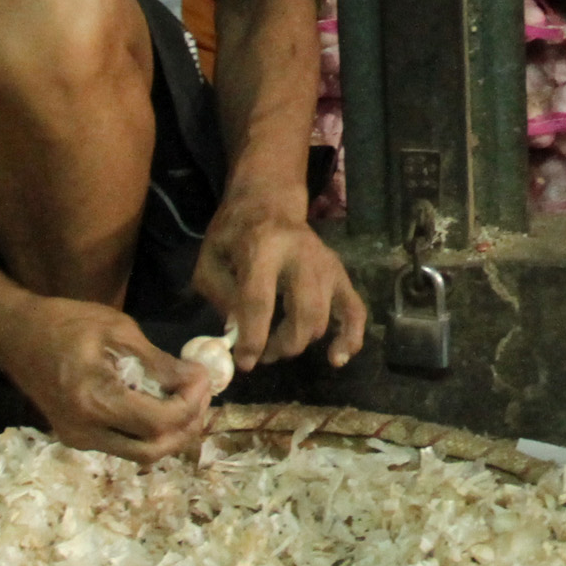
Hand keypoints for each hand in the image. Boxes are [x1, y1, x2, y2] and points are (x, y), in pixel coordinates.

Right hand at [0, 293, 216, 461]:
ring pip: (138, 454)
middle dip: (186, 427)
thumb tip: (196, 379)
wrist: (16, 336)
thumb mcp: (118, 332)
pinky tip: (162, 405)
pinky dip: (149, 432)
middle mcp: (84, 431)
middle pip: (151, 450)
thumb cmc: (66, 323)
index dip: (190, 404)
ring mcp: (78, 439)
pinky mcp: (76, 438)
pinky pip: (123, 445)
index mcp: (94, 400)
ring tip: (188, 400)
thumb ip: (158, 363)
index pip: (158, 422)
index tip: (204, 377)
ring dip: (170, 434)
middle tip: (203, 395)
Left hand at [194, 184, 369, 370]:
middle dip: (281, 345)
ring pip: (323, 318)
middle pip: (303, 313)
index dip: (252, 337)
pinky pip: (355, 310)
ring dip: (299, 343)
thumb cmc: (235, 234)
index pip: (260, 300)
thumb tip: (238, 333)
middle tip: (261, 354)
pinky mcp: (340, 273)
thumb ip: (219, 295)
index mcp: (263, 246)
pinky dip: (351, 338)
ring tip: (278, 346)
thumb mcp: (210, 257)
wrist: (269, 202)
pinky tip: (336, 358)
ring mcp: (326, 263)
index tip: (244, 362)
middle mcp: (302, 254)